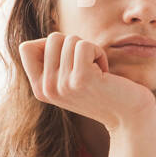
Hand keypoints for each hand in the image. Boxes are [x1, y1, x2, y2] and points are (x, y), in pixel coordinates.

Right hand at [18, 31, 155, 133]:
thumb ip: (54, 64)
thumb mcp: (71, 80)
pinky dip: (99, 53)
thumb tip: (51, 39)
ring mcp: (62, 84)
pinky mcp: (81, 78)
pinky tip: (105, 73)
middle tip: (89, 67)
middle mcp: (47, 89)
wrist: (130, 117)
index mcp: (40, 89)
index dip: (50, 44)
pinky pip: (85, 45)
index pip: (25, 48)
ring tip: (98, 72)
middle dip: (75, 45)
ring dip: (90, 50)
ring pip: (70, 39)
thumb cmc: (104, 92)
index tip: (70, 60)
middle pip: (52, 38)